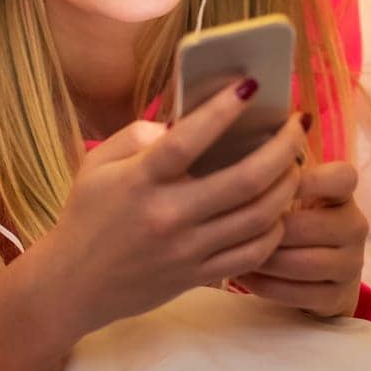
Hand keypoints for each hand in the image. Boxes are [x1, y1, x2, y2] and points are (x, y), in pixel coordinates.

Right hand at [39, 80, 308, 336]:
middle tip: (296, 126)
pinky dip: (275, 228)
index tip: (251, 85)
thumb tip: (186, 123)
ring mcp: (187, 250)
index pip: (188, 140)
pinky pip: (252, 254)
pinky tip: (278, 209)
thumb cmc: (87, 215)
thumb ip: (139, 136)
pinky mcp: (199, 275)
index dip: (223, 111)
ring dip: (287, 186)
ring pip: (258, 218)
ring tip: (294, 163)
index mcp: (141, 181)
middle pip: (244, 181)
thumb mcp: (99, 165)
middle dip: (282, 149)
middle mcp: (169, 215)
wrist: (74, 285)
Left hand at [231, 158, 368, 318]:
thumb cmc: (294, 218)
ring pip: (303, 263)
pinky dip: (266, 286)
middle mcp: (355, 225)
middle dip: (268, 229)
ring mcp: (352, 264)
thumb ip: (275, 167)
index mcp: (344, 193)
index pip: (342, 177)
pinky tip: (244, 275)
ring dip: (264, 259)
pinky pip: (299, 294)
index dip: (309, 179)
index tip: (274, 183)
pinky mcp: (338, 296)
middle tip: (233, 227)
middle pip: (310, 227)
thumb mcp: (292, 192)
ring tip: (234, 252)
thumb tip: (248, 134)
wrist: (322, 274)